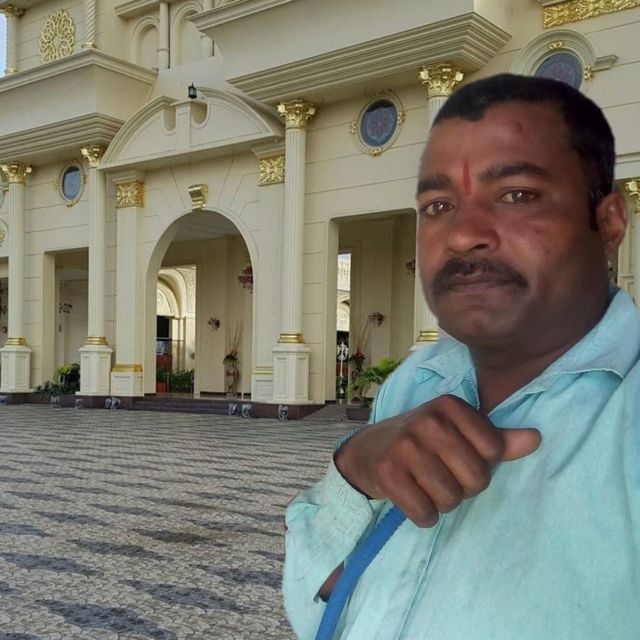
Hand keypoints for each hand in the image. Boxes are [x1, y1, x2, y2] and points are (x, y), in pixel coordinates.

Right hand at [334, 395, 540, 526]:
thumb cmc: (421, 441)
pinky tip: (412, 498)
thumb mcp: (457, 433)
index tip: (457, 457)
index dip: (481, 464)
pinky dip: (423, 516)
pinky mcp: (388, 472)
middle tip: (441, 475)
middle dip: (463, 488)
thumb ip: (497, 439)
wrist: (367, 451)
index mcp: (449, 405)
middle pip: (476, 479)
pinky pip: (425, 513)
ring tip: (425, 485)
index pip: (494, 451)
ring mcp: (405, 445)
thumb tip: (537, 439)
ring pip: (451, 499)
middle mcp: (427, 420)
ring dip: (442, 503)